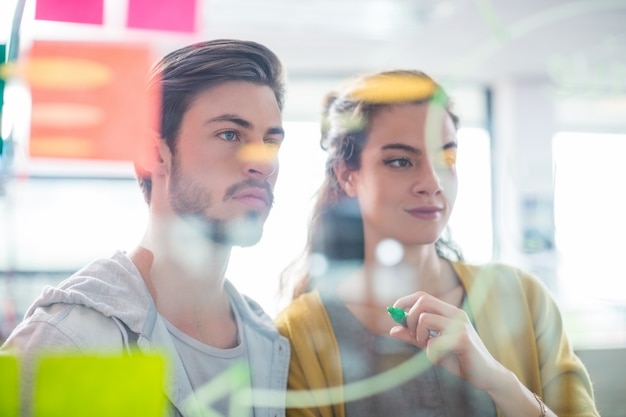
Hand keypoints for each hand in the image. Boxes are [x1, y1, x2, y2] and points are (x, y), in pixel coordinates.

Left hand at [388, 291, 506, 392]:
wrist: (485, 376)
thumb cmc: (459, 359)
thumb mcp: (432, 346)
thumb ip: (414, 337)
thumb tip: (392, 330)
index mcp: (449, 312)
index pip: (422, 296)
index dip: (405, 301)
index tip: (394, 313)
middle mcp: (455, 314)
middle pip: (422, 301)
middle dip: (410, 318)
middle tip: (413, 336)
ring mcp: (460, 325)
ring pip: (425, 319)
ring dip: (419, 335)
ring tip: (428, 348)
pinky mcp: (463, 339)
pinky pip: (434, 341)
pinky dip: (430, 352)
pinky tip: (438, 359)